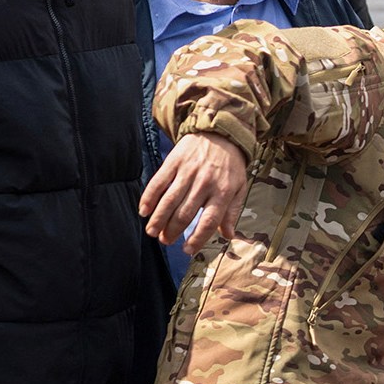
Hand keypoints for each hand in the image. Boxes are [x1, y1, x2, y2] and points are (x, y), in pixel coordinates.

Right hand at [140, 132, 248, 254]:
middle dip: (173, 230)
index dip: (197, 238)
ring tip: (152, 232)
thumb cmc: (231, 166)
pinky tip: (144, 211)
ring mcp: (187, 172)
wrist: (220, 133)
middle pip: (185, 213)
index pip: (209, 221)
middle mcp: (204, 184)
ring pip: (169, 200)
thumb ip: (231, 212)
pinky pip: (158, 182)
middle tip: (165, 241)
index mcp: (222, 192)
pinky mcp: (173, 162)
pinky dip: (149, 197)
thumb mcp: (239, 188)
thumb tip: (228, 236)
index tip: (187, 250)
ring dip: (159, 219)